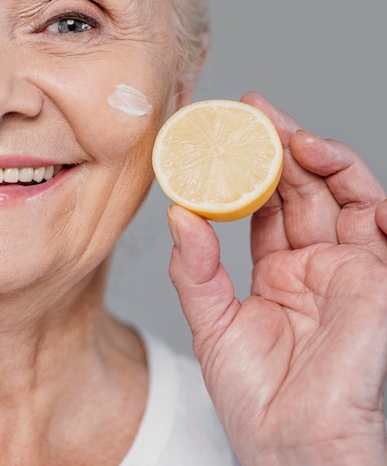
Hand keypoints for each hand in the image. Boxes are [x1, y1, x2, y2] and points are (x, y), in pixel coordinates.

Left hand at [168, 92, 386, 464]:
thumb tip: (178, 215)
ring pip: (345, 195)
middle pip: (306, 187)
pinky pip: (386, 229)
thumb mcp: (214, 324)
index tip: (228, 133)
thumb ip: (196, 271)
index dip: (252, 166)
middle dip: (284, 145)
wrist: (293, 449)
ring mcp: (350, 268)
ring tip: (293, 136)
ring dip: (324, 159)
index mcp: (280, 269)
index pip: (269, 202)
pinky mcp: (376, 282)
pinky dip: (375, 199)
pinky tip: (339, 170)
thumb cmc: (257, 399)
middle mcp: (317, 262)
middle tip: (257, 111)